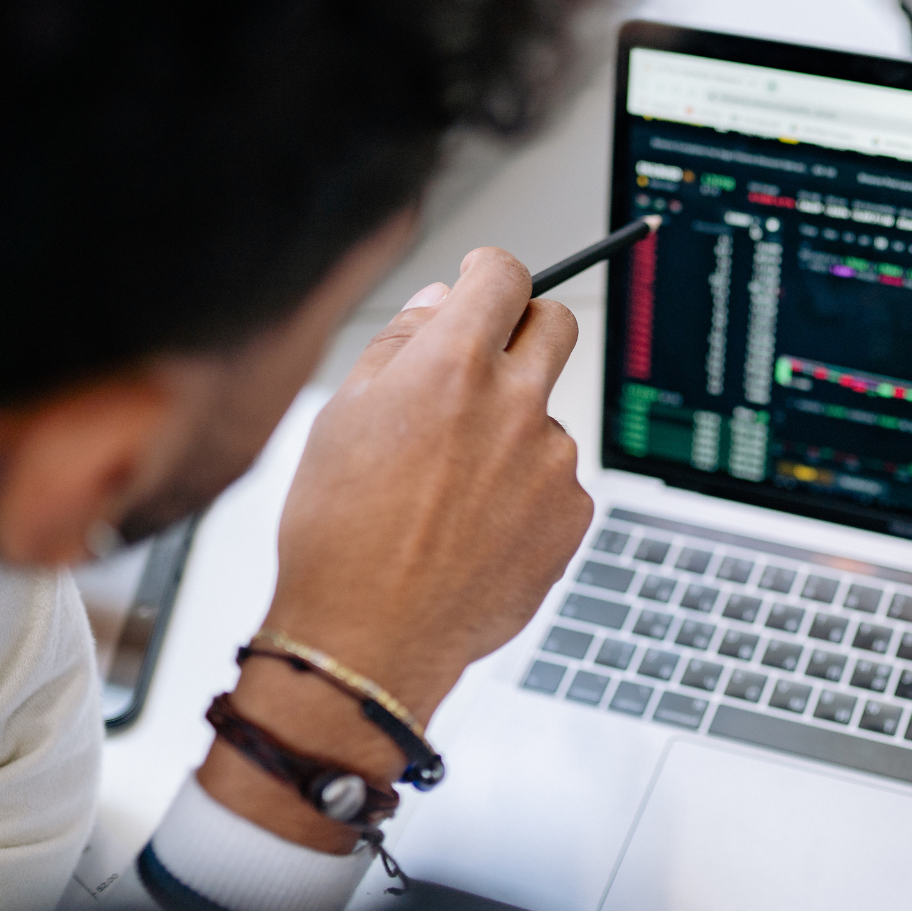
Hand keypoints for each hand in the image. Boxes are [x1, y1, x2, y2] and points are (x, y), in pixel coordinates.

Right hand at [200, 247, 592, 848]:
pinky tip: (474, 528)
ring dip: (512, 430)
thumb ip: (401, 345)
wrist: (369, 638)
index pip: (504, 275)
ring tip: (449, 490)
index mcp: (453, 366)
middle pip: (555, 325)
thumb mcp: (340, 416)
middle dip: (524, 328)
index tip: (483, 281)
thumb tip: (442, 303)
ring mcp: (551, 460)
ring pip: (545, 415)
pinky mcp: (572, 513)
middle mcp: (514, 404)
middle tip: (486, 361)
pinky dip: (525, 492)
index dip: (489, 272)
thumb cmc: (339, 534)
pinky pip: (555, 479)